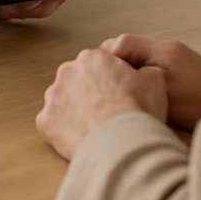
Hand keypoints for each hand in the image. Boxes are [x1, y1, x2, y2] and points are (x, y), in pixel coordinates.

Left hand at [36, 48, 167, 160]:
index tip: (116, 95)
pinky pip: (51, 125)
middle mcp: (68, 72)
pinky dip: (62, 132)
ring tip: (93, 128)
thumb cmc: (136, 111)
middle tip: (105, 112)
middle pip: (76, 81)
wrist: (121, 142)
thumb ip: (146, 71)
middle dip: (87, 94)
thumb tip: (145, 73)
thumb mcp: (155, 80)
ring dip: (73, 112)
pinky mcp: (45, 121)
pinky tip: (79, 139)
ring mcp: (54, 97)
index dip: (108, 81)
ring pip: (61, 102)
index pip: (97, 65)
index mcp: (93, 58)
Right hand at [102, 35, 200, 129]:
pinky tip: (140, 93)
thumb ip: (136, 77)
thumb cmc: (198, 103)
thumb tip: (111, 70)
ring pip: (138, 57)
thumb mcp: (161, 92)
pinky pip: (149, 65)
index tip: (99, 79)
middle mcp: (167, 47)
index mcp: (161, 49)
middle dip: (114, 65)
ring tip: (122, 91)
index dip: (106, 59)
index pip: (121, 42)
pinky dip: (140, 75)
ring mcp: (173, 56)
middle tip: (107, 87)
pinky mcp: (178, 67)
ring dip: (127, 71)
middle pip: (127, 48)